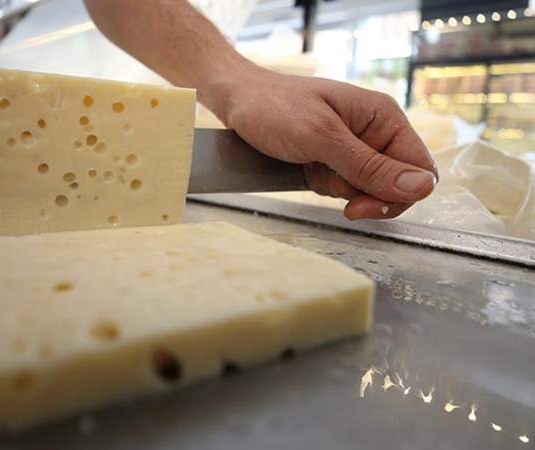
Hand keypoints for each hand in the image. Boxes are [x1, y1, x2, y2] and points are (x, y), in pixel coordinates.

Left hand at [212, 65, 437, 219]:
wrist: (237, 101)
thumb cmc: (275, 107)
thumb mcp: (321, 138)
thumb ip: (369, 166)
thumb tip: (421, 187)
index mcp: (384, 118)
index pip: (420, 169)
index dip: (398, 195)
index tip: (361, 206)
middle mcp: (376, 132)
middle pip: (396, 185)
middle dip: (366, 195)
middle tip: (334, 193)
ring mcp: (355, 147)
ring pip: (369, 190)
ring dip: (342, 190)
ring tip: (314, 168)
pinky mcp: (335, 159)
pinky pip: (345, 187)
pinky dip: (327, 187)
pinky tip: (308, 171)